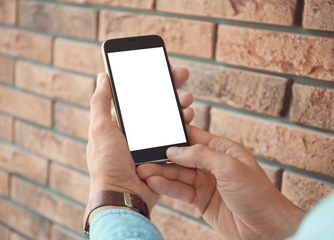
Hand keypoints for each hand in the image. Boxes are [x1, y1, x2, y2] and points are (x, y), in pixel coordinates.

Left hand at [86, 68, 192, 210]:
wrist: (124, 197)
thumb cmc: (108, 164)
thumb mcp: (100, 129)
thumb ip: (100, 103)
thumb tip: (103, 77)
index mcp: (120, 124)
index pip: (137, 97)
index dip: (149, 81)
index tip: (161, 68)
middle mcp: (135, 133)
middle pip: (156, 105)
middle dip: (169, 89)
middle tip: (181, 75)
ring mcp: (150, 145)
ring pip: (168, 120)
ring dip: (178, 107)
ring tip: (188, 99)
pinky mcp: (163, 156)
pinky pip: (176, 138)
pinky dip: (183, 126)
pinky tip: (189, 118)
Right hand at [137, 125, 305, 238]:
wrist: (266, 228)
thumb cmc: (257, 194)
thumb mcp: (229, 167)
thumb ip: (201, 155)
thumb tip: (175, 150)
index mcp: (222, 149)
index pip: (193, 138)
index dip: (174, 136)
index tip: (155, 137)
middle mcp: (212, 164)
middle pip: (181, 157)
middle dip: (162, 157)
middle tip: (142, 158)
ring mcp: (205, 182)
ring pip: (178, 174)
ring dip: (160, 173)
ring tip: (142, 172)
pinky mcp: (201, 200)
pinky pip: (180, 190)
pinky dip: (167, 187)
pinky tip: (154, 183)